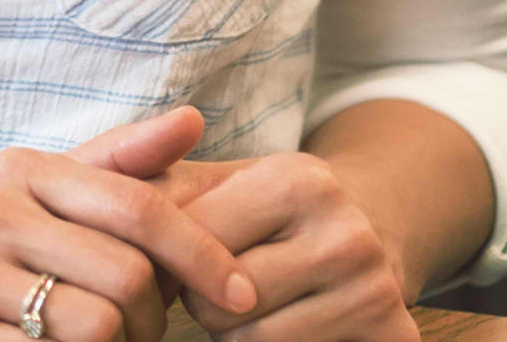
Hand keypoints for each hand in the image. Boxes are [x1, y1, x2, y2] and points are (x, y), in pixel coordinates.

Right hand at [0, 113, 255, 341]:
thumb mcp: (20, 190)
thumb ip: (110, 163)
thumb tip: (196, 119)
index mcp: (18, 172)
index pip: (138, 208)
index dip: (204, 254)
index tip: (240, 295)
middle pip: (128, 278)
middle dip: (155, 318)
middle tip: (145, 334)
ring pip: (95, 328)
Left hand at [174, 153, 414, 341]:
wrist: (369, 225)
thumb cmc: (269, 209)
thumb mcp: (221, 182)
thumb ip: (158, 187)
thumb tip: (110, 200)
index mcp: (298, 181)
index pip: (193, 247)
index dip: (176, 262)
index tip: (184, 257)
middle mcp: (346, 234)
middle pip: (221, 308)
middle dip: (205, 305)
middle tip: (224, 288)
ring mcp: (376, 290)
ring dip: (238, 336)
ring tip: (257, 306)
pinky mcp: (396, 336)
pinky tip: (293, 326)